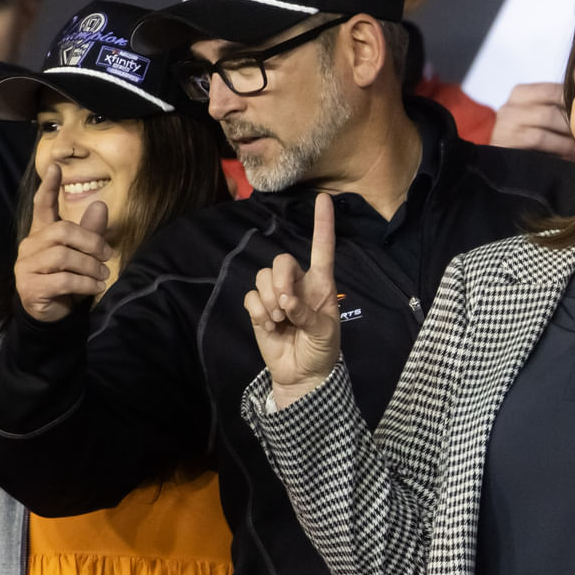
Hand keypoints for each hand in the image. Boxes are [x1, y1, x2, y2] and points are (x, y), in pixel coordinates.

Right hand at [14, 162, 113, 321]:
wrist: (54, 313)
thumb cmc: (68, 279)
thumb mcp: (83, 254)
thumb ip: (90, 231)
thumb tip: (101, 204)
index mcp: (41, 234)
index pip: (41, 206)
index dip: (48, 187)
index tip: (55, 166)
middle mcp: (29, 247)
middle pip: (62, 231)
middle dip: (90, 242)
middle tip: (107, 256)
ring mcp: (25, 267)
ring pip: (63, 256)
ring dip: (90, 266)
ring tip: (103, 275)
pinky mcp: (29, 287)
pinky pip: (63, 280)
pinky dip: (85, 284)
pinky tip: (97, 287)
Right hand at [242, 192, 340, 405]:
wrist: (302, 374)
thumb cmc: (322, 350)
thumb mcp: (324, 334)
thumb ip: (308, 316)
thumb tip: (287, 302)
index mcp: (321, 284)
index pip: (322, 249)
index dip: (322, 225)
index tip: (324, 199)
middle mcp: (298, 284)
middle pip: (281, 260)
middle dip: (280, 281)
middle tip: (286, 307)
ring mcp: (276, 295)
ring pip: (262, 277)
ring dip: (268, 300)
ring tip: (279, 321)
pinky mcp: (259, 308)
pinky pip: (250, 296)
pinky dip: (257, 311)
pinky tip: (269, 326)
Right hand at [489, 81, 574, 159]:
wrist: (492, 161)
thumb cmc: (524, 140)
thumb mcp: (536, 120)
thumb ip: (555, 111)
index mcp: (521, 94)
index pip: (555, 89)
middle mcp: (512, 105)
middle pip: (553, 105)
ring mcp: (507, 122)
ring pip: (549, 118)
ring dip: (570, 134)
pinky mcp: (506, 140)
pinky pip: (539, 138)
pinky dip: (559, 146)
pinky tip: (570, 155)